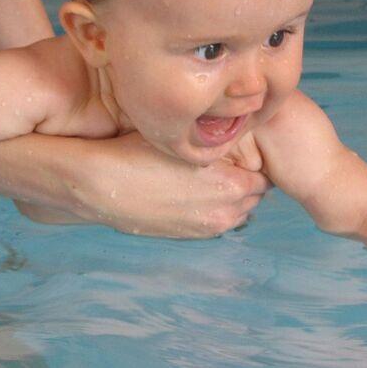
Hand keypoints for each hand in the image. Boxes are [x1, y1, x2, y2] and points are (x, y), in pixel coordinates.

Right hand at [34, 131, 270, 237]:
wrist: (102, 185)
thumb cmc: (139, 151)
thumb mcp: (186, 139)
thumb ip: (219, 141)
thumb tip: (238, 131)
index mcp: (232, 184)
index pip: (264, 174)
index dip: (254, 160)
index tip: (241, 149)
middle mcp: (225, 211)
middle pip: (255, 195)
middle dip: (246, 178)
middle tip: (230, 161)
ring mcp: (208, 227)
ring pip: (239, 211)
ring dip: (233, 196)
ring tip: (211, 177)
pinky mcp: (190, 236)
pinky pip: (218, 222)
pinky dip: (215, 208)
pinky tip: (195, 192)